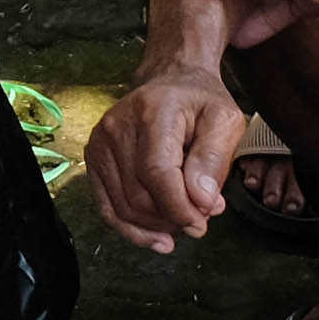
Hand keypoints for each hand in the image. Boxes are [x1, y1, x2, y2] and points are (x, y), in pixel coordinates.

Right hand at [84, 67, 240, 250]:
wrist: (171, 82)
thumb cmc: (199, 101)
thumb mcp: (225, 121)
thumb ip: (214, 160)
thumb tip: (202, 202)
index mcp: (151, 111)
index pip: (157, 172)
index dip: (179, 207)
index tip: (202, 222)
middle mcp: (117, 126)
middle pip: (139, 196)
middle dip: (172, 219)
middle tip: (199, 218)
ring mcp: (100, 143)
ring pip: (124, 207)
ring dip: (156, 226)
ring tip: (182, 220)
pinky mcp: (93, 159)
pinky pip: (108, 208)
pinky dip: (132, 230)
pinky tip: (157, 237)